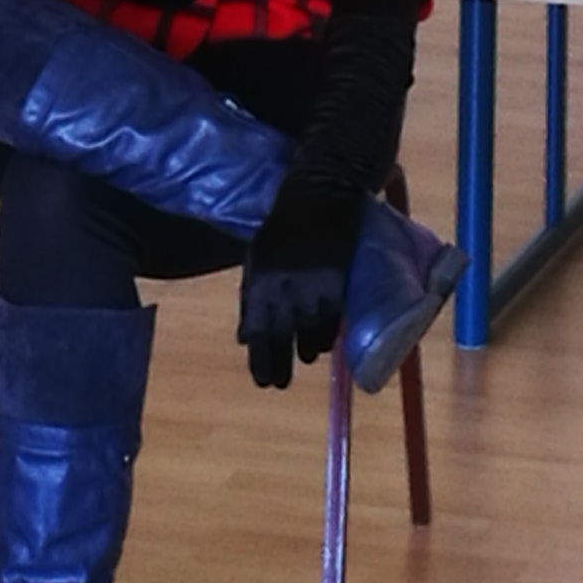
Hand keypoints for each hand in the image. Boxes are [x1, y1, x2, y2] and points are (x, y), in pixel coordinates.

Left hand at [237, 179, 364, 388]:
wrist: (319, 198)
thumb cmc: (282, 228)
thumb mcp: (256, 259)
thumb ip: (250, 298)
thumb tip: (243, 339)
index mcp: (260, 283)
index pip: (257, 334)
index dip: (259, 361)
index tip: (262, 381)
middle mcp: (284, 291)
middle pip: (281, 341)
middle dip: (279, 367)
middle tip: (279, 384)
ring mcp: (313, 290)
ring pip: (310, 337)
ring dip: (306, 350)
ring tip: (304, 356)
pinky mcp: (338, 286)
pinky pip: (332, 323)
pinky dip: (327, 335)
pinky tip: (323, 341)